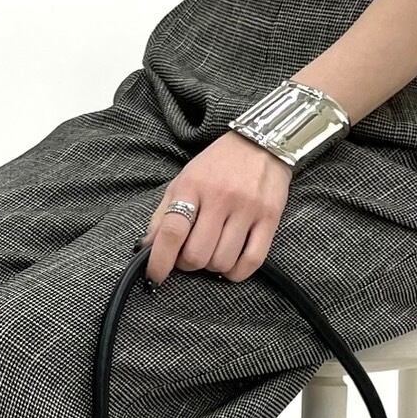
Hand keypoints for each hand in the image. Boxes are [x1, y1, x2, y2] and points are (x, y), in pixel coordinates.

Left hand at [140, 131, 292, 285]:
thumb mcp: (184, 181)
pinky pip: (252, 260)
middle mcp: (220, 197)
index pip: (172, 231)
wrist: (261, 142)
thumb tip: (146, 247)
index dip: (160, 260)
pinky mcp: (270, 219)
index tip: (155, 275)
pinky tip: (231, 265)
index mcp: (193, 186)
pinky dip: (237, 272)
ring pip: (222, 261)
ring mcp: (248, 209)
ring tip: (212, 253)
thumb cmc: (217, 166)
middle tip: (189, 256)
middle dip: (188, 264)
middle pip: (197, 254)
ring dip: (212, 267)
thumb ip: (162, 214)